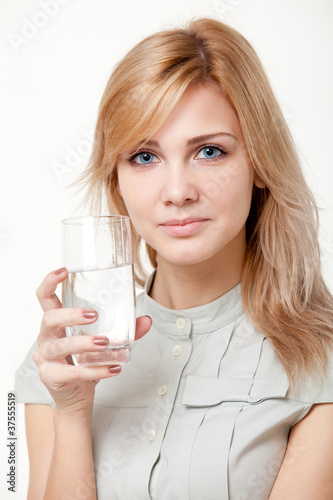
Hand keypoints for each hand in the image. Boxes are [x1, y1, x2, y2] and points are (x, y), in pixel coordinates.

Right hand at [33, 267, 151, 415]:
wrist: (77, 396)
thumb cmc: (85, 362)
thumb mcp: (104, 343)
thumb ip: (125, 331)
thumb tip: (146, 320)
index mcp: (55, 323)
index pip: (45, 297)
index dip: (50, 282)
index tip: (63, 271)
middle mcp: (46, 337)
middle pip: (48, 318)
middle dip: (70, 314)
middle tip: (94, 315)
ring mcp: (45, 358)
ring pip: (60, 346)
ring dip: (84, 343)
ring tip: (106, 342)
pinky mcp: (51, 377)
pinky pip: (72, 373)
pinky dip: (96, 370)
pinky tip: (114, 368)